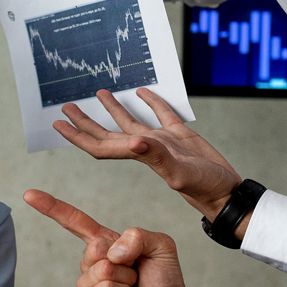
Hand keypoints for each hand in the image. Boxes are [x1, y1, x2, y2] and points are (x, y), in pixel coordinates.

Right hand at [26, 190, 192, 286]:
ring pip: (101, 271)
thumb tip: (112, 252)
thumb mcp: (161, 246)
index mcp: (106, 241)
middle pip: (95, 248)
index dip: (51, 207)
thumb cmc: (163, 279)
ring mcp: (87, 282)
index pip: (74, 221)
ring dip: (125, 279)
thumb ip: (140, 236)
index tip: (29, 195)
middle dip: (124, 260)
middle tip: (135, 271)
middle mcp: (92, 261)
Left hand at [55, 88, 242, 221]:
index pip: (101, 145)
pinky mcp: (180, 136)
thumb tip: (134, 141)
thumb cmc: (206, 189)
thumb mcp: (181, 173)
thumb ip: (157, 157)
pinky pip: (161, 114)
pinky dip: (151, 102)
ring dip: (113, 109)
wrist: (227, 194)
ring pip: (131, 121)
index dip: (78, 136)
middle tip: (66, 107)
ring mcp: (163, 142)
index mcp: (141, 156)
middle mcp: (146, 149)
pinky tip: (142, 91)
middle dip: (85, 122)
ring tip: (98, 92)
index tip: (58, 124)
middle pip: (107, 134)